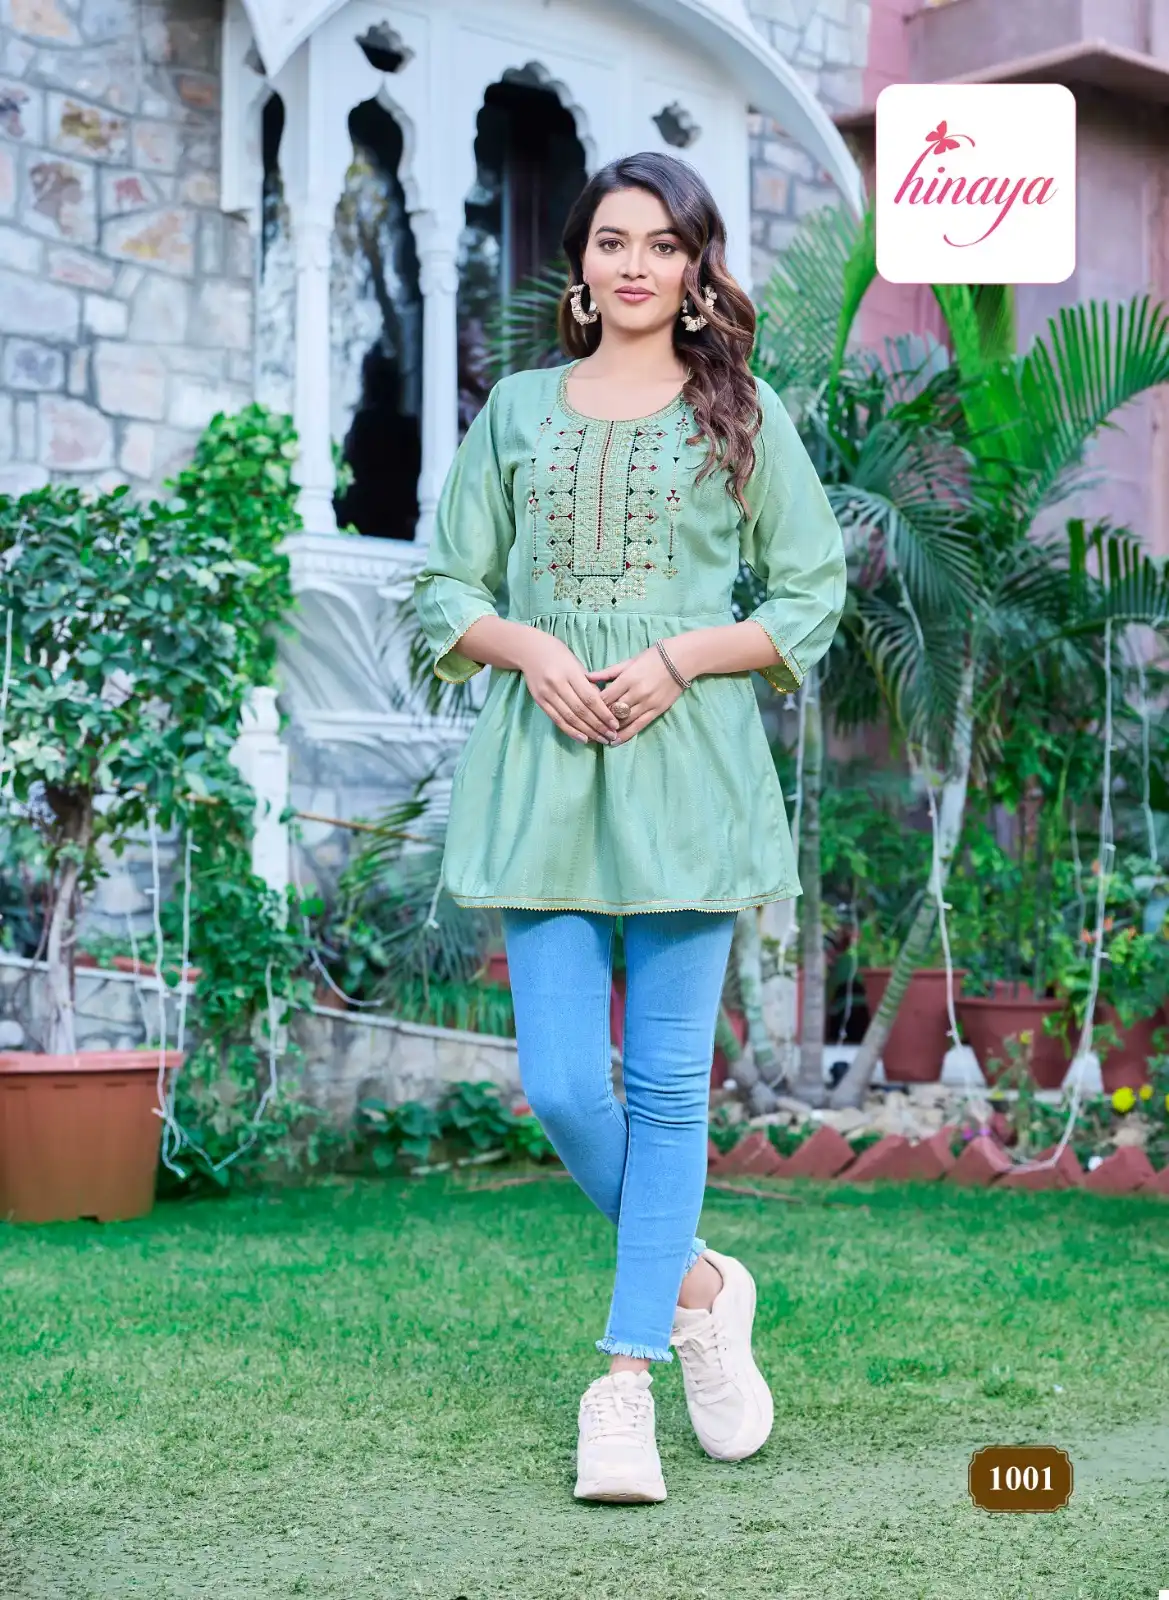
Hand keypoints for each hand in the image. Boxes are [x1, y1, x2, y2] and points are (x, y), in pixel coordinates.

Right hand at [517, 629, 622, 743]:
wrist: (529, 651)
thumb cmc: (559, 655)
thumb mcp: (576, 664)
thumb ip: (588, 684)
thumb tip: (603, 705)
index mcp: (570, 672)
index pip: (590, 698)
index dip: (604, 713)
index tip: (615, 724)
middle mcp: (557, 684)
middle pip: (581, 710)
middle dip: (598, 726)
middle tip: (611, 736)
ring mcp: (546, 694)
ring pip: (570, 718)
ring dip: (587, 731)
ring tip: (601, 739)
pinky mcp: (540, 701)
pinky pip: (557, 720)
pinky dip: (571, 731)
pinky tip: (583, 738)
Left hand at [584, 644, 684, 741]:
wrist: (682, 660)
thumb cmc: (653, 657)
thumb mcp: (629, 661)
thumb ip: (608, 672)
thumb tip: (587, 677)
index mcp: (628, 678)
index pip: (605, 697)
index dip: (593, 706)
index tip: (584, 711)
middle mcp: (637, 693)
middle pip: (613, 711)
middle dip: (599, 720)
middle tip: (586, 727)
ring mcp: (648, 704)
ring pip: (624, 721)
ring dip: (610, 730)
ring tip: (597, 737)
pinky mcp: (657, 711)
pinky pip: (638, 726)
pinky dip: (625, 735)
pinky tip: (615, 741)